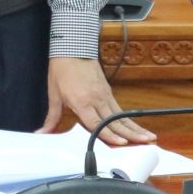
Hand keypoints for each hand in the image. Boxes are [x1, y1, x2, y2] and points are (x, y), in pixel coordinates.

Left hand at [38, 56, 156, 144]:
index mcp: (82, 102)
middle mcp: (96, 100)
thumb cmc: (62, 70)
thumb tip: (42, 132)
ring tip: (150, 138)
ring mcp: (105, 96)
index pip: (97, 123)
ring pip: (122, 116)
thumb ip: (52, 117)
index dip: (109, 135)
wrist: (72, 48)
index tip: (122, 143)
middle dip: (132, 135)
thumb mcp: (54, 94)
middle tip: (147, 144)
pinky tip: (138, 128)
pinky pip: (120, 110)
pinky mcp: (108, 92)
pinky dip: (130, 120)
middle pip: (116, 121)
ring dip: (136, 128)